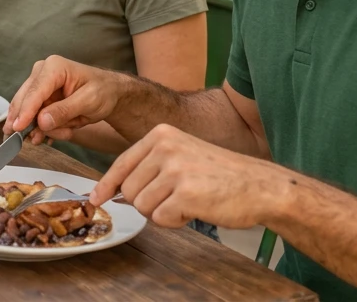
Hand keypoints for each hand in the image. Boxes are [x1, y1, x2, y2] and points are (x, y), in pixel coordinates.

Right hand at [4, 56, 121, 143]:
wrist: (109, 93)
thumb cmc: (103, 92)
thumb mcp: (89, 102)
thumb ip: (64, 111)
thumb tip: (41, 121)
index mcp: (54, 67)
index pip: (35, 92)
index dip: (25, 111)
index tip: (17, 128)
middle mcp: (42, 72)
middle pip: (25, 101)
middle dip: (34, 123)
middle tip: (38, 140)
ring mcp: (39, 84)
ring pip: (27, 111)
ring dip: (43, 127)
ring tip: (65, 132)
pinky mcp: (39, 96)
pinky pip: (33, 116)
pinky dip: (44, 127)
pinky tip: (58, 132)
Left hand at [90, 124, 284, 228]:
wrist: (261, 186)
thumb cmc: (221, 175)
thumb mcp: (182, 155)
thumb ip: (150, 167)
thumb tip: (114, 191)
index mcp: (161, 134)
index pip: (121, 164)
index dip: (106, 185)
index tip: (96, 198)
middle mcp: (165, 147)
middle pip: (128, 189)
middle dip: (147, 202)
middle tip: (176, 198)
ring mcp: (175, 169)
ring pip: (141, 206)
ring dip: (162, 212)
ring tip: (188, 201)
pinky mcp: (185, 193)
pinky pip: (160, 218)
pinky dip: (175, 221)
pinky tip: (195, 209)